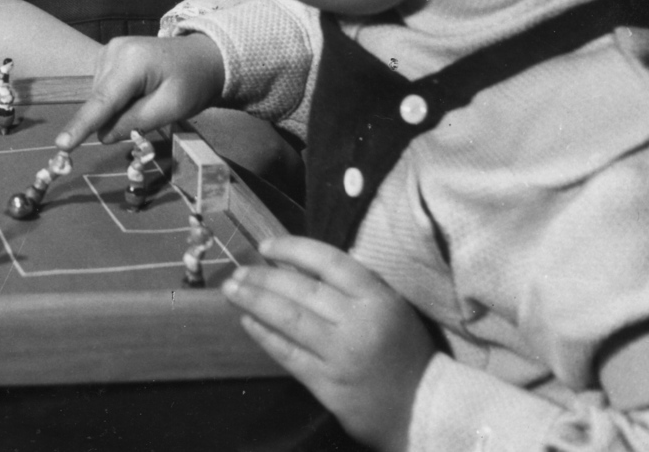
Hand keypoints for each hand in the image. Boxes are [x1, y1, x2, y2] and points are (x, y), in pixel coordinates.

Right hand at [55, 33, 224, 150]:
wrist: (205, 57)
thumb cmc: (193, 82)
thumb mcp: (172, 108)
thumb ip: (136, 122)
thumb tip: (103, 136)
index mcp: (131, 62)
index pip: (102, 101)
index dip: (81, 125)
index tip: (61, 145)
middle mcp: (113, 51)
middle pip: (102, 101)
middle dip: (117, 116)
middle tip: (152, 111)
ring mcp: (108, 50)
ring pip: (101, 96)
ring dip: (119, 107)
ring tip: (150, 96)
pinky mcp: (108, 55)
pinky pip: (105, 88)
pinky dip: (119, 98)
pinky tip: (140, 91)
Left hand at [223, 235, 435, 451]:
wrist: (423, 407)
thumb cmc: (403, 349)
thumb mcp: (389, 306)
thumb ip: (352, 285)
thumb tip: (295, 261)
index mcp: (378, 298)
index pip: (328, 261)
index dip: (292, 248)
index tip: (265, 246)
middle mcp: (359, 323)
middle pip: (300, 290)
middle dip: (262, 277)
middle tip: (237, 271)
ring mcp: (341, 355)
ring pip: (288, 319)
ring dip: (254, 301)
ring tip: (231, 290)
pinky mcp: (327, 384)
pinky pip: (287, 353)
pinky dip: (263, 334)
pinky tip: (247, 322)